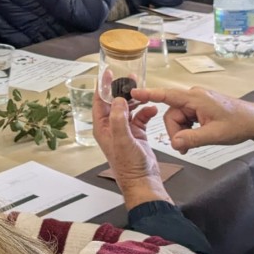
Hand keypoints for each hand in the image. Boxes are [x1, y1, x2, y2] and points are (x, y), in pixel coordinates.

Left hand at [93, 83, 170, 207]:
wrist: (143, 181)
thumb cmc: (129, 166)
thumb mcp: (122, 140)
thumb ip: (118, 119)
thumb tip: (118, 100)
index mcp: (103, 127)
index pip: (100, 101)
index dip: (104, 86)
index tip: (108, 72)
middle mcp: (112, 127)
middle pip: (115, 102)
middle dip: (122, 90)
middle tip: (131, 77)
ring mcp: (125, 130)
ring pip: (129, 108)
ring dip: (136, 100)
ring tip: (144, 91)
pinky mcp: (137, 134)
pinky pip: (141, 117)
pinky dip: (146, 112)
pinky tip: (152, 109)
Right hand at [133, 86, 253, 151]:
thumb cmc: (239, 124)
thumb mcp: (215, 135)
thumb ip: (192, 139)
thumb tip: (174, 143)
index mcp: (195, 98)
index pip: (167, 95)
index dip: (148, 94)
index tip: (132, 92)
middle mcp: (194, 96)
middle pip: (171, 114)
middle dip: (175, 131)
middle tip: (186, 148)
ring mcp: (197, 101)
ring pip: (178, 118)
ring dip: (183, 132)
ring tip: (195, 144)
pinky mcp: (200, 107)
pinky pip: (186, 118)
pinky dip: (188, 129)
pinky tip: (198, 136)